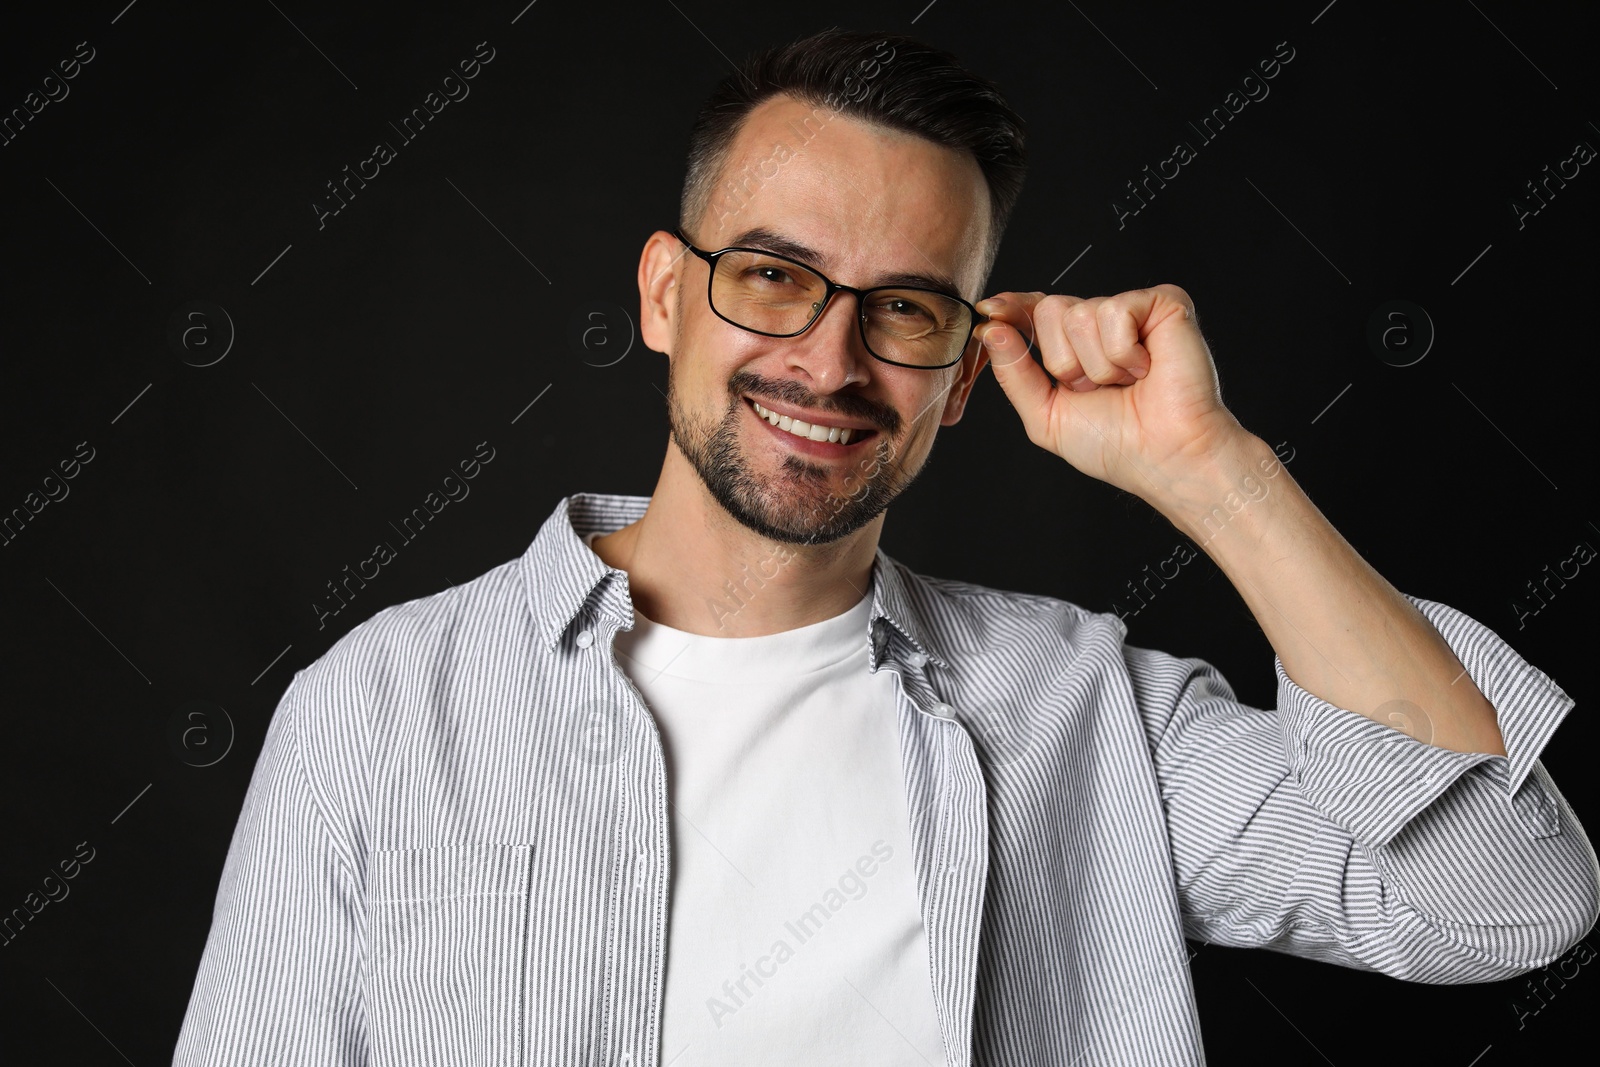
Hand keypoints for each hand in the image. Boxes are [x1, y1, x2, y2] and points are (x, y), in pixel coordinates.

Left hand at [975, 284, 1250, 501]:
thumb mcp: (1046, 415)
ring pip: (1079, 313)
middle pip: (1049, 310)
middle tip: (1098, 388)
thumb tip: (989, 329)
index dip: (1011, 309)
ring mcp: (1132, 312)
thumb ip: (1014, 373)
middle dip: (1064, 361)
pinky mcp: (1163, 303)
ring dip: (1098, 365)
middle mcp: (1101, 326)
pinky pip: (1114, 311)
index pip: (1034, 313)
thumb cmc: (1117, 444)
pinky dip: (1123, 352)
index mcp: (1074, 348)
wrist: (1166, 457)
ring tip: (1128, 382)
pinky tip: (1147, 369)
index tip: (989, 311)